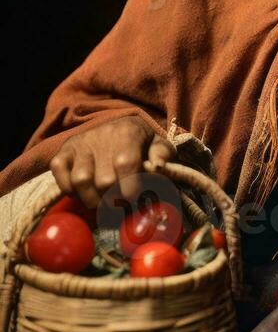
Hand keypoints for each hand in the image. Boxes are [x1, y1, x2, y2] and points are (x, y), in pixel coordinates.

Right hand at [49, 116, 174, 207]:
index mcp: (128, 132)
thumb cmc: (140, 142)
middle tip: (120, 205)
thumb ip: (162, 156)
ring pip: (81, 181)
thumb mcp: (157, 145)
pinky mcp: (63, 152)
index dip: (130, 189)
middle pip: (104, 181)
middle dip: (114, 200)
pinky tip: (86, 192)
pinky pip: (60, 176)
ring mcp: (80, 144)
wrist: (117, 126)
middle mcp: (101, 136)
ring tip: (103, 201)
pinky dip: (71, 191)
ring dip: (93, 200)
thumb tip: (158, 167)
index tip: (135, 200)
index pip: (126, 165)